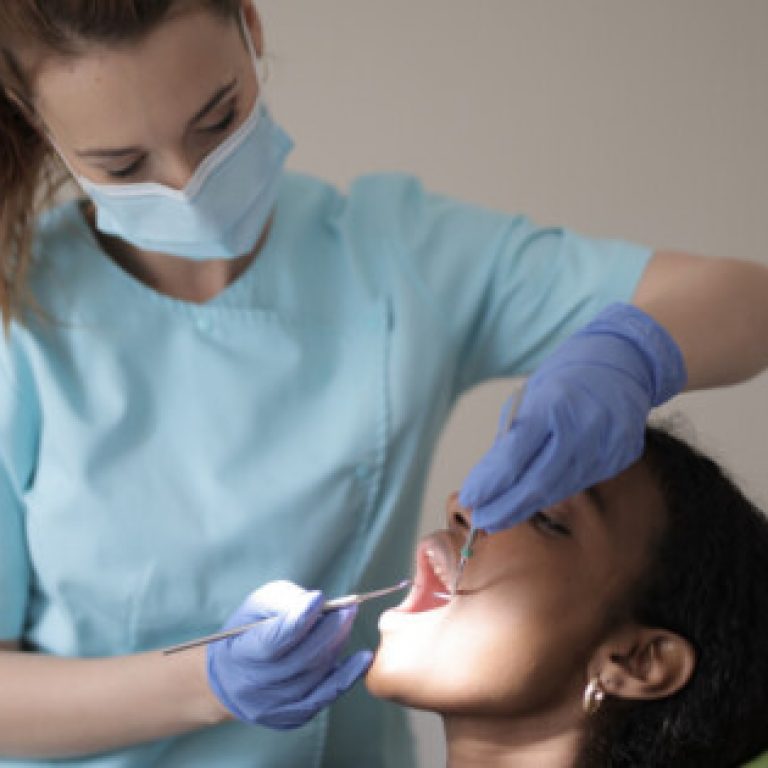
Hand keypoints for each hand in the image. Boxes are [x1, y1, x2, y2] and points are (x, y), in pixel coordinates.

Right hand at [207, 580, 371, 729]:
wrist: (233, 677)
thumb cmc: (249, 631)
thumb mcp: (257, 607)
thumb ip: (285, 600)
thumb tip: (318, 603)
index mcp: (242, 654)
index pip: (273, 640)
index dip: (298, 620)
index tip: (318, 598)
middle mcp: (256, 686)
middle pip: (301, 658)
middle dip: (330, 629)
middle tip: (348, 607)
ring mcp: (275, 706)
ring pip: (316, 674)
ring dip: (337, 644)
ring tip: (347, 621)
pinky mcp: (293, 717)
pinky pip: (326, 696)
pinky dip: (348, 676)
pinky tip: (363, 658)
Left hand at [459, 303, 686, 531]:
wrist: (626, 359)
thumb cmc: (569, 375)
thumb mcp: (533, 396)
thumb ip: (514, 436)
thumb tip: (488, 479)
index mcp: (554, 405)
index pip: (515, 456)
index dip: (490, 483)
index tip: (470, 500)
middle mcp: (583, 428)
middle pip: (538, 482)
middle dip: (506, 506)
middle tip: (481, 522)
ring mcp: (607, 445)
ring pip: (560, 488)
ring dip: (526, 506)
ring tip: (499, 517)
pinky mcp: (621, 456)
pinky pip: (580, 481)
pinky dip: (552, 493)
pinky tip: (533, 501)